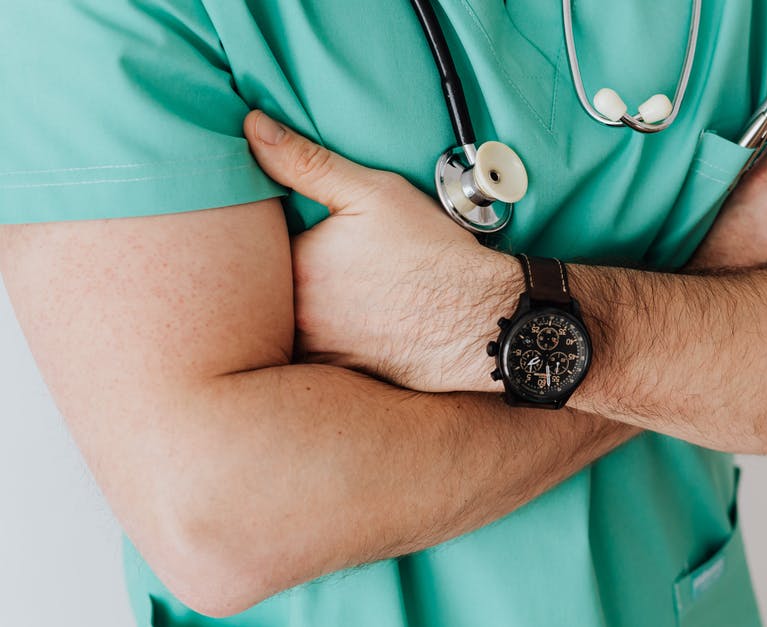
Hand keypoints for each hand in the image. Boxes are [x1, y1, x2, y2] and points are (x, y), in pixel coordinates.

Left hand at [243, 111, 517, 392]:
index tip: (294, 230)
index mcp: (296, 266)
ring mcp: (317, 352)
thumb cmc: (433, 255)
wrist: (482, 322)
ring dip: (298, 314)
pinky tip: (354, 329)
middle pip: (268, 292)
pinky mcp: (341, 377)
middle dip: (278, 278)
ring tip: (340, 297)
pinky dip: (324, 343)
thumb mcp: (374, 192)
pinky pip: (312, 363)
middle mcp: (297, 316)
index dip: (269, 238)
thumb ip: (306, 161)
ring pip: (286, 329)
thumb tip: (252, 127)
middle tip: (323, 266)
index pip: (256, 249)